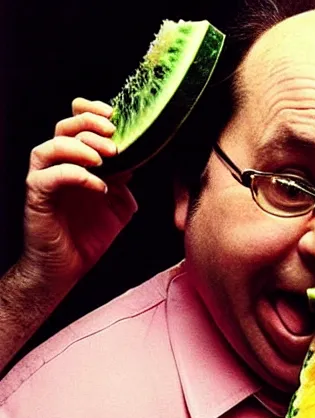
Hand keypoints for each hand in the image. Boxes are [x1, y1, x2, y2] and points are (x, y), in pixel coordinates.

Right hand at [21, 97, 136, 290]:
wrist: (68, 268)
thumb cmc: (89, 236)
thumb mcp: (118, 207)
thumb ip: (125, 183)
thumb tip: (136, 163)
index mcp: (76, 163)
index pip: (77, 125)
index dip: (92, 112)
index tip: (115, 116)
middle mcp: (57, 167)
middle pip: (64, 128)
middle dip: (90, 126)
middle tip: (114, 137)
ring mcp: (44, 180)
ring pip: (50, 147)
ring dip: (80, 147)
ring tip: (105, 158)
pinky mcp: (37, 198)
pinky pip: (49, 177)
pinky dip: (76, 175)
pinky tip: (98, 186)